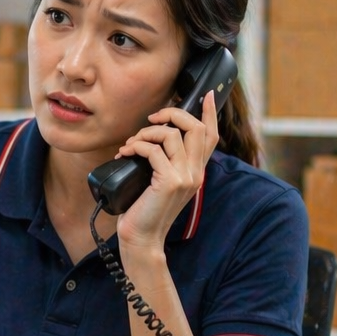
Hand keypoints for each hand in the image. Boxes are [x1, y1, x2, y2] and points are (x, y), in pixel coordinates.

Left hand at [113, 89, 217, 250]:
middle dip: (172, 114)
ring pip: (173, 134)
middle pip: (196, 127)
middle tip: (151, 119)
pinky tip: (125, 153)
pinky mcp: (169, 182)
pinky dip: (136, 146)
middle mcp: (195, 173)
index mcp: (195, 171)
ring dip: (147, 132)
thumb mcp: (158, 182)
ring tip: (131, 143)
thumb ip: (163, 162)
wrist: (141, 239)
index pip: (211, 136)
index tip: (206, 95)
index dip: (209, 113)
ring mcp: (185, 178)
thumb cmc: (144, 210)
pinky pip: (153, 150)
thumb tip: (150, 136)